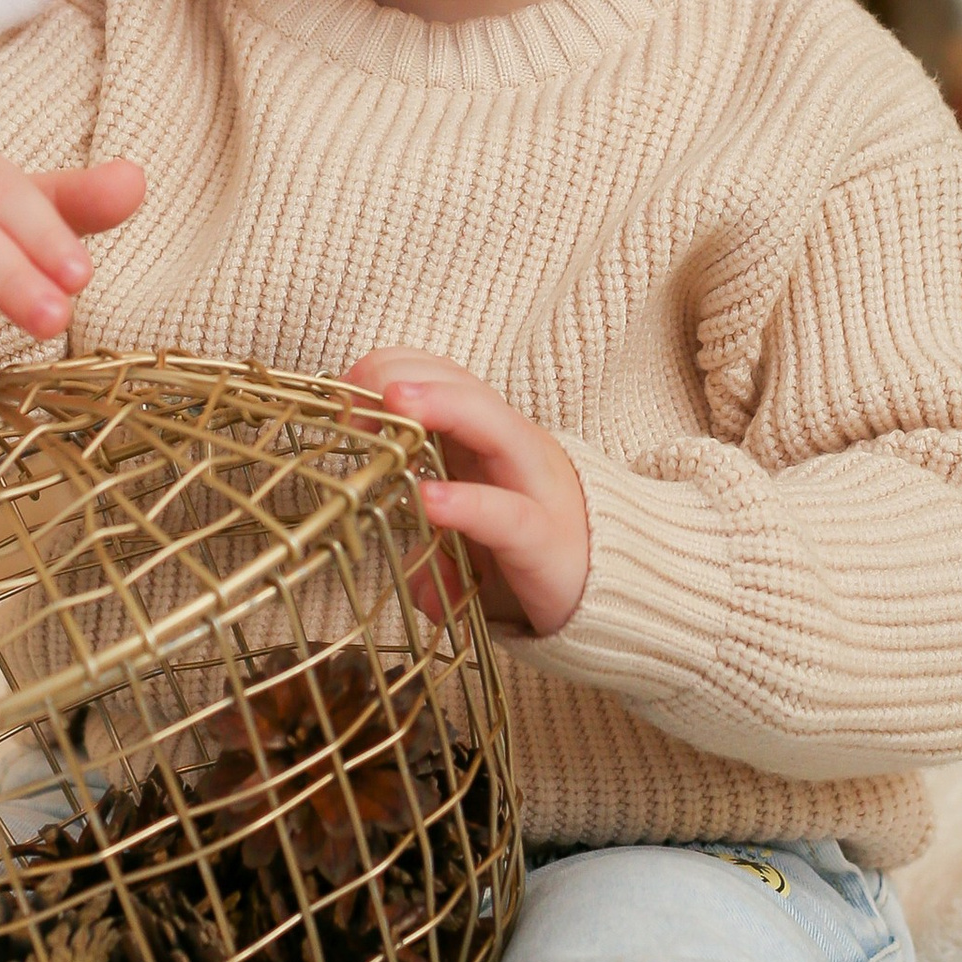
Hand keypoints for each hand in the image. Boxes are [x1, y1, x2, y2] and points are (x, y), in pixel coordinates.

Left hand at [343, 349, 589, 637]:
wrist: (618, 588)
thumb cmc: (534, 551)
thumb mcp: (475, 536)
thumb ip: (439, 540)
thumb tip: (408, 575)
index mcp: (487, 438)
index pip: (442, 376)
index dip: (390, 372)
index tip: (343, 396)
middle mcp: (512, 447)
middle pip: (464, 386)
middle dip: (406, 376)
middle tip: (355, 396)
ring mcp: (534, 487)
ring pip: (493, 426)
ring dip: (442, 407)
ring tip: (394, 407)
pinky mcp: (544, 539)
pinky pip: (507, 513)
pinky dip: (467, 504)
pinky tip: (431, 502)